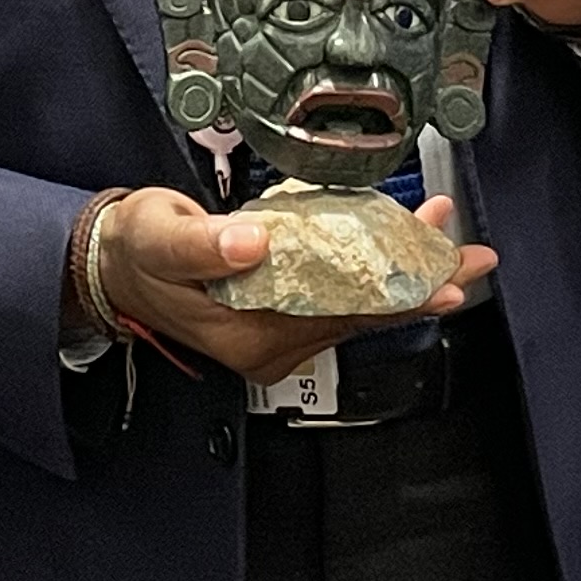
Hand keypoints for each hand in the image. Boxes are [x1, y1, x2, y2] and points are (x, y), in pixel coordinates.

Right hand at [97, 186, 491, 384]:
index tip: (444, 275)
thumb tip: (252, 242)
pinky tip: (395, 245)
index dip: (399, 292)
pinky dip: (372, 268)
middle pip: (361, 313)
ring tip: (442, 237)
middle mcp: (272, 344)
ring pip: (355, 304)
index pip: (342, 314)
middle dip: (417, 279)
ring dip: (401, 270)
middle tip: (467, 253)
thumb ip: (205, 242)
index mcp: (251, 335)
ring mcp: (277, 332)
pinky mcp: (278, 311)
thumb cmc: (136, 251)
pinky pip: (337, 295)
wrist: (113, 261)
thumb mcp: (162, 238)